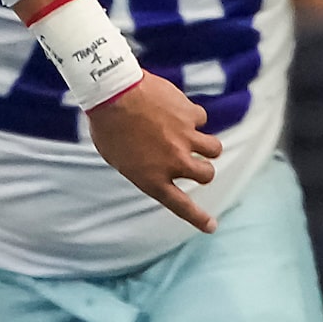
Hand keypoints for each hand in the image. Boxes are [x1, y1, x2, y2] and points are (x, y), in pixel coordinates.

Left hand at [84, 75, 220, 233]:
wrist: (112, 94)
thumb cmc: (108, 127)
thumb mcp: (119, 158)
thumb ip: (144, 166)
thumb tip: (160, 164)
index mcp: (151, 178)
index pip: (180, 205)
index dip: (198, 218)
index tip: (211, 226)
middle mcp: (174, 162)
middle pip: (207, 174)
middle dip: (204, 169)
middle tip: (194, 160)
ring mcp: (185, 139)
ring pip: (214, 149)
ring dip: (206, 145)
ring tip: (189, 135)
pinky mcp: (191, 116)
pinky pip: (201, 119)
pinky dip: (191, 116)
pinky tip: (173, 108)